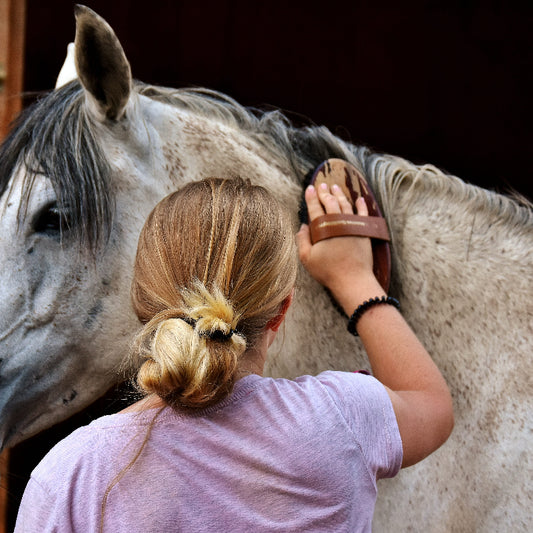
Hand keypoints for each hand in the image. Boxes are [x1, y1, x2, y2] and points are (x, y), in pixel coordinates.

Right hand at [296, 183, 381, 307]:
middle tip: (321, 185)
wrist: (353, 279)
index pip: (315, 208)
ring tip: (335, 187)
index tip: (309, 188)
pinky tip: (359, 199)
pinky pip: (363, 213)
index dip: (312, 197)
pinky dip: (361, 205)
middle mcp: (338, 222)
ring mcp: (352, 224)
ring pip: (346, 204)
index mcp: (323, 227)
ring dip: (340, 194)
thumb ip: (302, 240)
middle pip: (330, 202)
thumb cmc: (328, 271)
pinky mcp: (364, 230)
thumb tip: (303, 226)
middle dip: (325, 192)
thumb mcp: (307, 258)